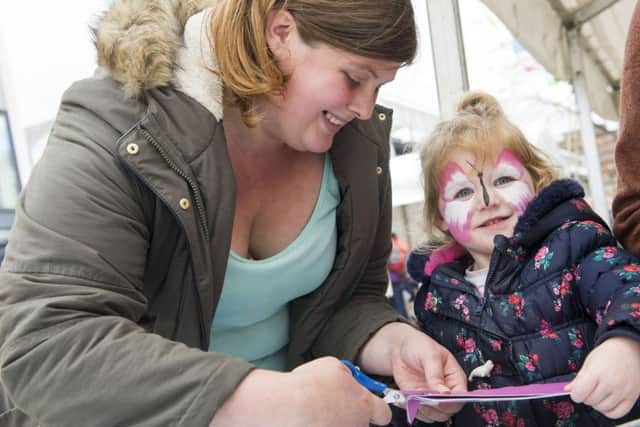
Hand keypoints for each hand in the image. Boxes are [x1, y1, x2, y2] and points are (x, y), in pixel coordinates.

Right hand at [210, 356, 390, 426]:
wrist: (287, 405)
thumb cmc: (310, 384)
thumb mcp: (335, 366)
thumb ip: (349, 374)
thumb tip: (349, 378)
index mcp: (364, 404)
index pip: (384, 413)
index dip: (377, 409)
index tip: (370, 406)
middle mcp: (357, 424)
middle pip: (362, 422)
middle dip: (351, 414)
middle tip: (334, 404)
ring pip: (344, 426)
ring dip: (336, 420)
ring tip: (317, 410)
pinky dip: (320, 423)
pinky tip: (309, 418)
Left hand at [359, 323, 466, 422]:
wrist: (400, 348)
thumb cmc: (419, 346)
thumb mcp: (429, 355)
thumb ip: (435, 373)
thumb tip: (444, 392)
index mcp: (454, 377)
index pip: (461, 396)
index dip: (452, 401)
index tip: (439, 398)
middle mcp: (445, 390)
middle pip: (448, 410)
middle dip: (435, 407)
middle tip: (423, 398)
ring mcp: (432, 397)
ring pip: (434, 415)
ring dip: (423, 410)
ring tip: (412, 397)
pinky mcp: (419, 400)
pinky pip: (419, 413)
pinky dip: (411, 410)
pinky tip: (404, 399)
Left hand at [565, 336, 639, 418]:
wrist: (629, 349)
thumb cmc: (608, 354)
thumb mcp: (589, 362)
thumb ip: (578, 378)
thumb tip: (568, 390)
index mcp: (597, 372)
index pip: (579, 393)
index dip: (575, 394)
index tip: (577, 391)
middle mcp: (611, 383)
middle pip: (589, 401)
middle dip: (586, 396)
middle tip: (589, 389)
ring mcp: (622, 391)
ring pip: (602, 408)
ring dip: (596, 403)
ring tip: (598, 393)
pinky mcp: (632, 397)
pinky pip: (616, 413)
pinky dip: (608, 411)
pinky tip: (606, 402)